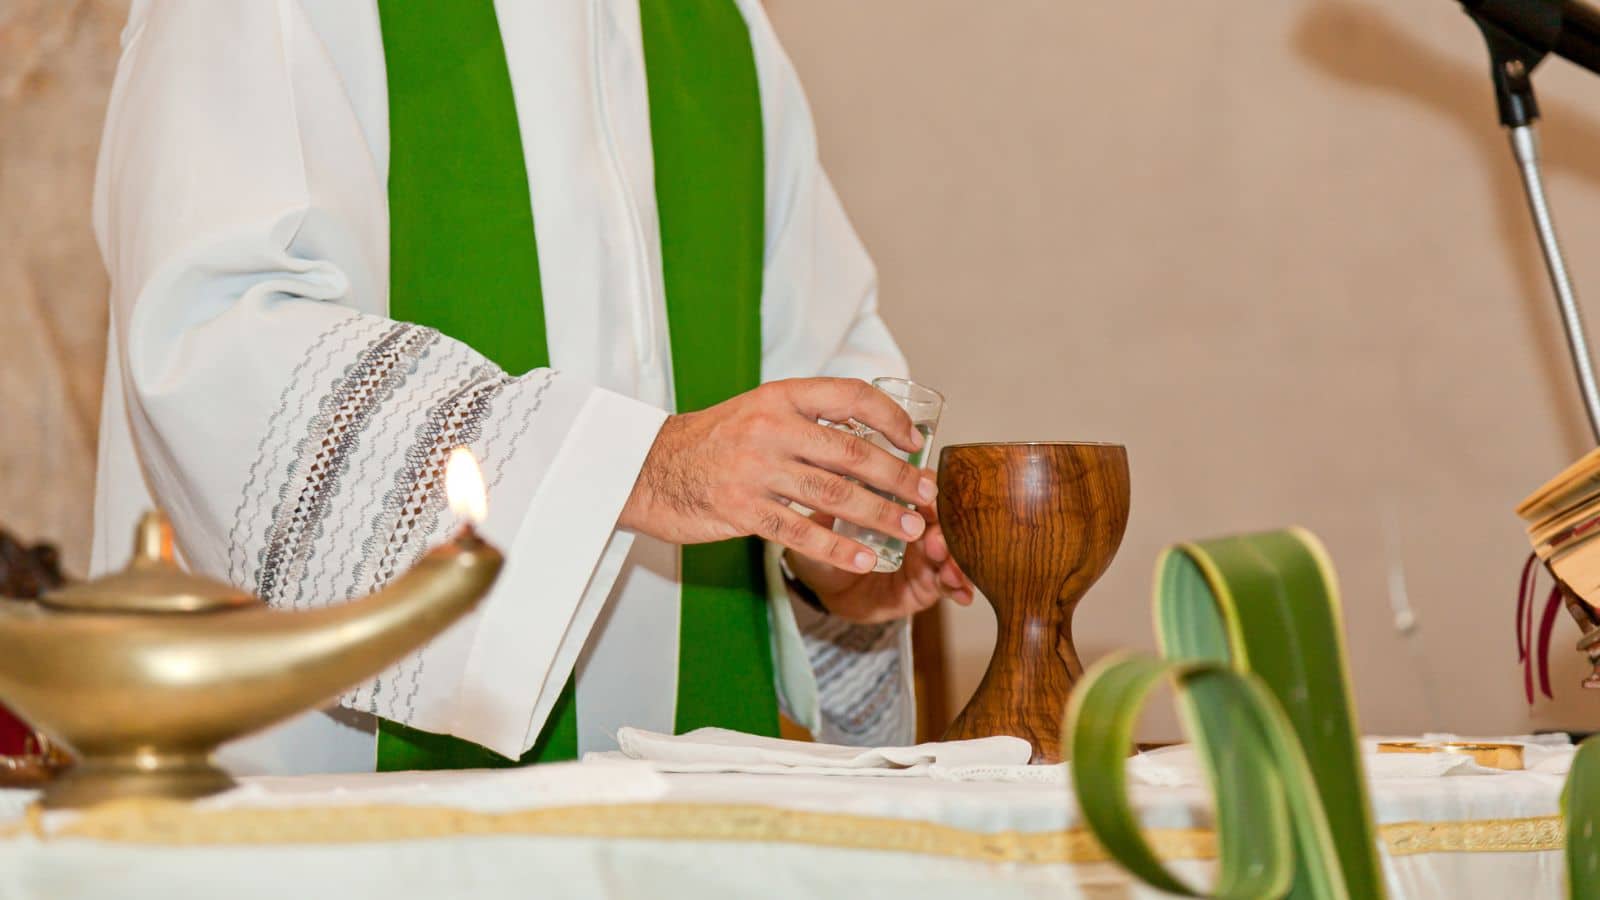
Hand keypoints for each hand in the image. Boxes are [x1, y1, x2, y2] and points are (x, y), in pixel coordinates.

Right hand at [619, 378, 933, 573]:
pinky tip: (865, 558)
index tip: (914, 442)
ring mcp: (755, 470)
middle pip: (852, 454)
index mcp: (780, 396)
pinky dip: (838, 547)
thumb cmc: (713, 442)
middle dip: (898, 478)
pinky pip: (801, 532)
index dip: (890, 418)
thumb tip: (873, 439)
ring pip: (834, 496)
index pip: (850, 396)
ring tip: (909, 530)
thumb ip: (809, 421)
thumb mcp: (759, 412)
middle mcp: (770, 427)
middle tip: (927, 497)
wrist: (649, 468)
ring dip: (879, 515)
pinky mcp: (742, 510)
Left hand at [782, 471, 974, 623]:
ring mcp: (925, 555)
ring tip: (949, 571)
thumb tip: (844, 486)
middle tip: (937, 542)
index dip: (927, 495)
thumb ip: (836, 511)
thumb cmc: (824, 546)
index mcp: (897, 502)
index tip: (927, 501)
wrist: (823, 586)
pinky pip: (948, 585)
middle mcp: (918, 525)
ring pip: (950, 553)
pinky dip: (959, 588)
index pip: (920, 491)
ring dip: (954, 560)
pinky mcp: (926, 585)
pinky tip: (963, 595)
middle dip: (946, 532)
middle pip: (943, 522)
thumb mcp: (823, 525)